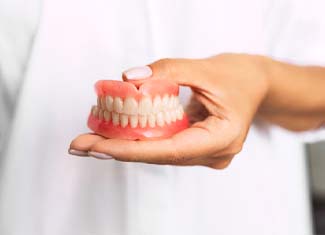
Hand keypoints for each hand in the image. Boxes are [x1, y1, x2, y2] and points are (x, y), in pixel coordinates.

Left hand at [69, 53, 268, 168]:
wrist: (255, 84)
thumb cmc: (238, 76)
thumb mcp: (204, 68)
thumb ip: (167, 70)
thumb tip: (128, 79)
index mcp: (222, 138)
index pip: (169, 151)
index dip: (130, 150)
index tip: (96, 147)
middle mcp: (213, 153)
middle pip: (159, 156)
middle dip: (118, 149)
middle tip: (80, 144)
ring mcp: (205, 154)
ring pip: (159, 153)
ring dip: (126, 145)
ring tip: (91, 138)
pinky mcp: (197, 148)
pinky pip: (165, 146)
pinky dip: (141, 139)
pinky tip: (116, 134)